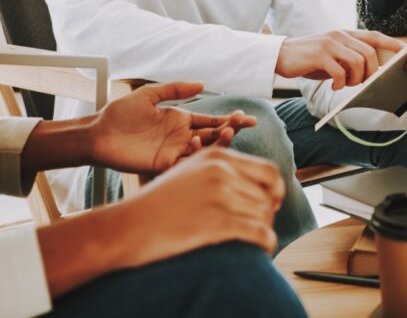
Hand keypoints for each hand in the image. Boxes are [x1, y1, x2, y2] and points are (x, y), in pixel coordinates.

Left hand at [88, 82, 256, 173]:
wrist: (98, 133)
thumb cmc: (120, 113)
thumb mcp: (149, 95)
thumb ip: (175, 89)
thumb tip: (202, 83)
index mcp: (180, 120)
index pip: (211, 120)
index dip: (230, 120)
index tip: (247, 118)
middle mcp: (181, 137)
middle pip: (213, 136)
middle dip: (230, 130)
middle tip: (241, 125)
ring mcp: (174, 152)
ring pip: (204, 151)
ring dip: (217, 144)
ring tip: (225, 133)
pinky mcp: (163, 165)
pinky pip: (186, 164)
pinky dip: (196, 158)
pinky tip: (199, 145)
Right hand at [117, 148, 284, 264]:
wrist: (130, 225)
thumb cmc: (159, 202)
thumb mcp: (190, 171)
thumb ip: (222, 170)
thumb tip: (258, 184)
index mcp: (218, 156)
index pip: (268, 171)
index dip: (276, 189)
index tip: (272, 202)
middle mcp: (221, 171)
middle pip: (269, 195)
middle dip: (268, 213)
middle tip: (258, 225)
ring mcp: (219, 196)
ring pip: (265, 215)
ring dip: (263, 229)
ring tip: (253, 239)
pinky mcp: (217, 222)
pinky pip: (260, 233)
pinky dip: (265, 243)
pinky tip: (260, 248)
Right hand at [276, 29, 404, 89]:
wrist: (281, 56)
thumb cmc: (309, 59)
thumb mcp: (332, 56)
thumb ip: (349, 58)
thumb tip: (371, 71)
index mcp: (345, 34)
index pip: (375, 36)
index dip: (392, 43)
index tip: (406, 52)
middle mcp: (340, 35)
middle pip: (370, 53)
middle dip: (371, 72)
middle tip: (361, 83)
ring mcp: (330, 43)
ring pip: (359, 61)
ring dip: (356, 78)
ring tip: (346, 84)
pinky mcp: (319, 55)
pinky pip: (340, 71)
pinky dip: (341, 83)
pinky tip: (334, 86)